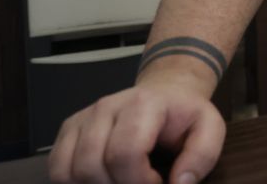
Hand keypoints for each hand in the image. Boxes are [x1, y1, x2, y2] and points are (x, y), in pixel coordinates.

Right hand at [48, 73, 223, 183]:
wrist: (165, 93)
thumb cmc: (185, 115)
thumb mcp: (209, 129)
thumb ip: (202, 156)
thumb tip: (180, 183)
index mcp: (142, 104)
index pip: (125, 153)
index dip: (139, 181)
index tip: (158, 183)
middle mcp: (106, 107)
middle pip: (92, 166)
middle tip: (142, 183)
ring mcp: (83, 118)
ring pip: (70, 171)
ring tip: (124, 181)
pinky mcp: (68, 130)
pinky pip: (57, 168)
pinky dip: (76, 183)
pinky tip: (103, 180)